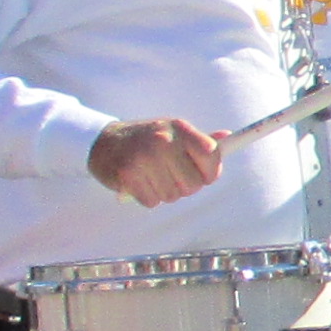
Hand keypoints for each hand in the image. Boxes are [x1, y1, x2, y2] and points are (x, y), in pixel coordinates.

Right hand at [87, 117, 226, 204]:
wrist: (103, 141)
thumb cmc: (146, 139)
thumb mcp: (173, 132)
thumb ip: (200, 140)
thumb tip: (227, 137)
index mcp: (179, 128)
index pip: (212, 155)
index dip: (210, 172)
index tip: (202, 175)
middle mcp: (163, 141)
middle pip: (193, 184)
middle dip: (185, 186)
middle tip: (171, 176)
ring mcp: (144, 158)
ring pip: (172, 196)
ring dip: (165, 192)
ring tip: (152, 177)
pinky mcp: (127, 175)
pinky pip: (152, 202)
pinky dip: (147, 197)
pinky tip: (140, 182)